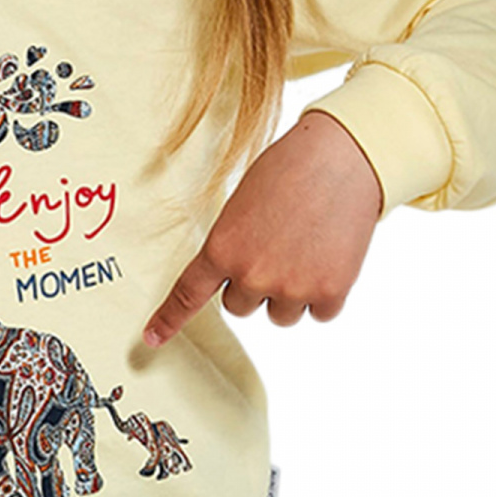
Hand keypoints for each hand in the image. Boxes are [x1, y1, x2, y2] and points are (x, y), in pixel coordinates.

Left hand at [142, 111, 383, 349]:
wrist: (343, 157)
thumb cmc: (290, 170)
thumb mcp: (242, 205)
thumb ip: (233, 246)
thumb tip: (241, 277)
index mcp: (222, 249)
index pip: (189, 294)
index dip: (169, 320)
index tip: (152, 339)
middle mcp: (252, 275)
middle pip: (240, 307)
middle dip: (255, 285)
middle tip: (278, 247)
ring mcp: (291, 287)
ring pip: (281, 315)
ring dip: (291, 293)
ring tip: (307, 249)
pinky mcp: (329, 292)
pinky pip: (319, 313)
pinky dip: (325, 292)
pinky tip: (331, 255)